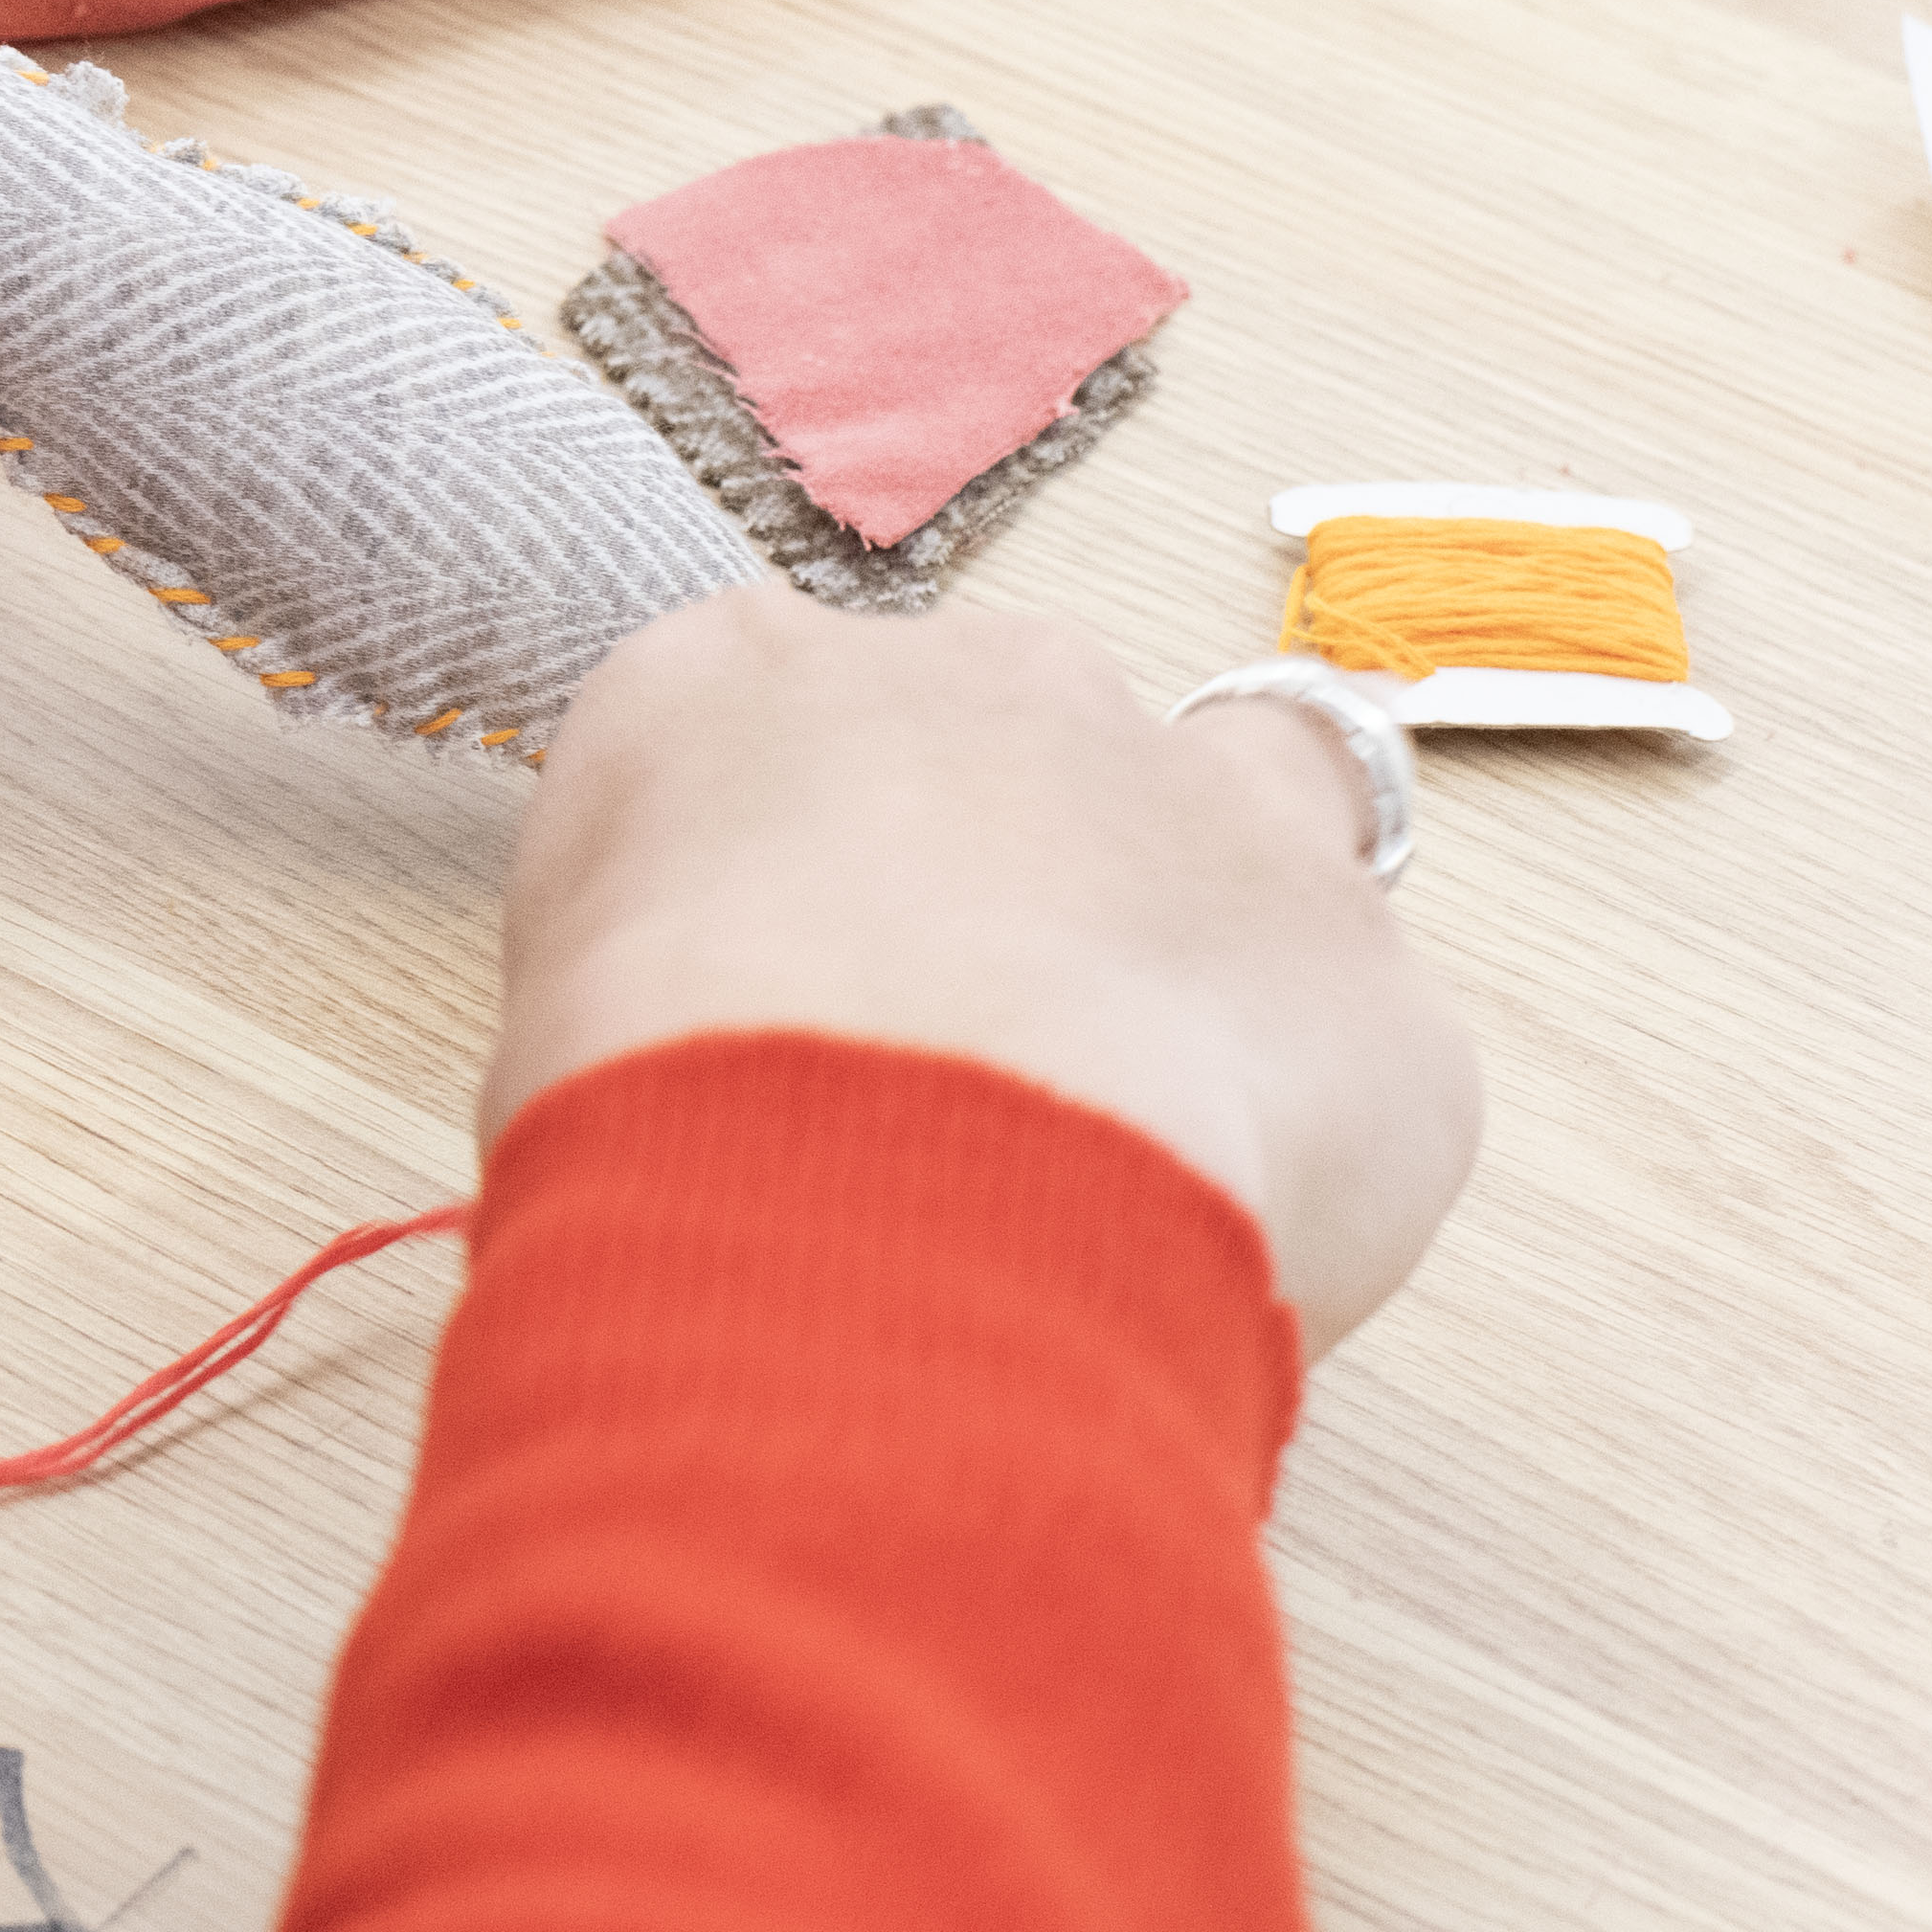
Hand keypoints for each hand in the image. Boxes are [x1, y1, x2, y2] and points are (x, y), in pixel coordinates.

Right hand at [486, 580, 1484, 1338]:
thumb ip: (678, 959)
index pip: (801, 719)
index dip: (827, 858)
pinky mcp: (1369, 986)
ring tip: (1137, 1146)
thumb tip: (749, 1038)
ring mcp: (1207, 811)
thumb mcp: (562, 1000)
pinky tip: (1213, 1249)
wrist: (860, 1188)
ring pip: (1266, 832)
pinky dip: (1305, 1149)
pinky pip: (1360, 1059)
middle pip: (1043, 748)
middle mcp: (994, 688)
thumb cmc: (660, 1107)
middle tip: (978, 1081)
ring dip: (1217, 957)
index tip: (822, 977)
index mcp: (751, 682)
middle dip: (1036, 886)